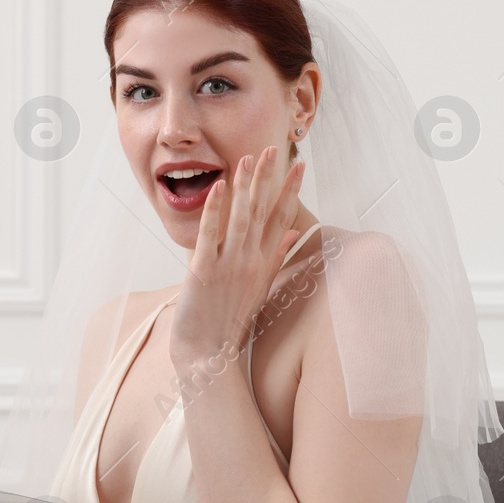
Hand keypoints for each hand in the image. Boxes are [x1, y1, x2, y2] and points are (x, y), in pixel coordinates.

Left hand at [171, 145, 307, 368]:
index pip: (282, 218)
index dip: (290, 190)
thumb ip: (275, 258)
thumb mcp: (260, 289)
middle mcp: (250, 262)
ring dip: (246, 187)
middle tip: (274, 147)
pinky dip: (216, 209)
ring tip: (250, 158)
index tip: (300, 165)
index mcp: (264, 263)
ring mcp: (228, 265)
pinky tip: (220, 186)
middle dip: (268, 178)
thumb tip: (290, 235)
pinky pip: (210, 234)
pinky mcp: (204, 271)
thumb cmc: (230, 322)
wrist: (208, 355)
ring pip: (241, 218)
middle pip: (263, 212)